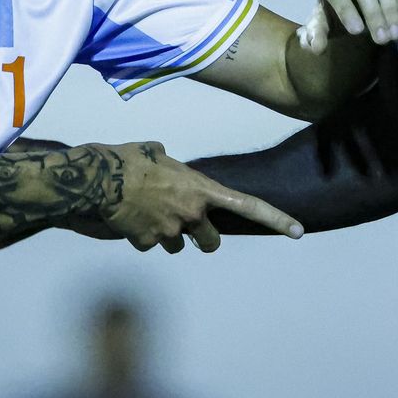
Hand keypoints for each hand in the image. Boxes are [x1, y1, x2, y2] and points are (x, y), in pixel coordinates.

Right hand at [92, 141, 301, 253]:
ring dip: (168, 234)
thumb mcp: (158, 152)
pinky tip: (129, 218)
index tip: (298, 232)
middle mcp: (192, 213)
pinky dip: (142, 235)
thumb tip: (166, 165)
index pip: (248, 206)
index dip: (276, 219)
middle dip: (202, 238)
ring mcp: (170, 231)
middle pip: (210, 242)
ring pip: (177, 245)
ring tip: (146, 212)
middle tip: (188, 226)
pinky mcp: (147, 242)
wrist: (99, 178)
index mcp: (201, 189)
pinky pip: (150, 244)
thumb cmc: (129, 158)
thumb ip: (172, 166)